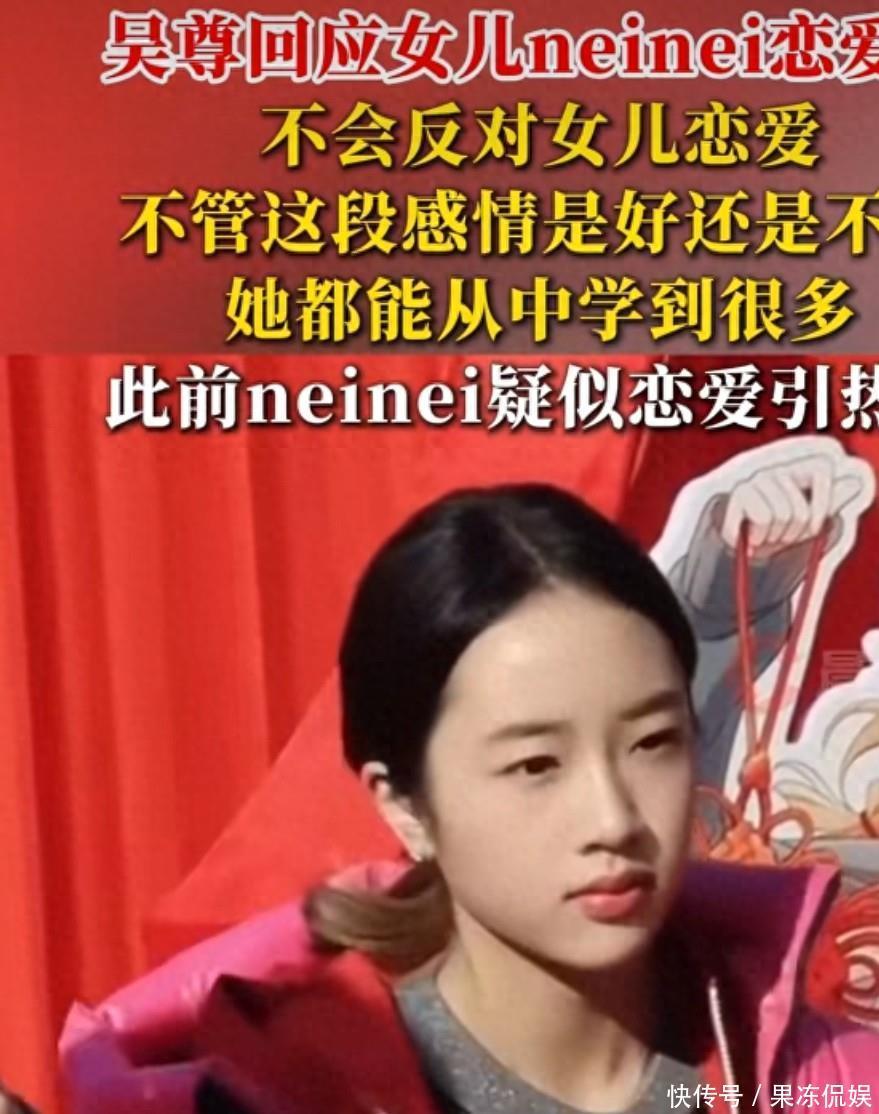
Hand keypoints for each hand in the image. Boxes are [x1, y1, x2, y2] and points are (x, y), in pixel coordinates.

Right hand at [719, 453, 862, 558]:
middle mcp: (777, 471)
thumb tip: (853, 482)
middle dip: (794, 532)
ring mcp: (757, 480)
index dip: (823, 502)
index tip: (814, 528)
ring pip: (781, 515)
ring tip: (768, 537)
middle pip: (800, 508)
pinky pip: (762, 518)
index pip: (821, 469)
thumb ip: (830, 501)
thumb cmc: (781, 532)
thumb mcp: (810, 520)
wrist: (747, 548)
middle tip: (783, 536)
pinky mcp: (740, 493)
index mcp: (797, 471)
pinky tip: (753, 537)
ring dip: (776, 536)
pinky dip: (759, 536)